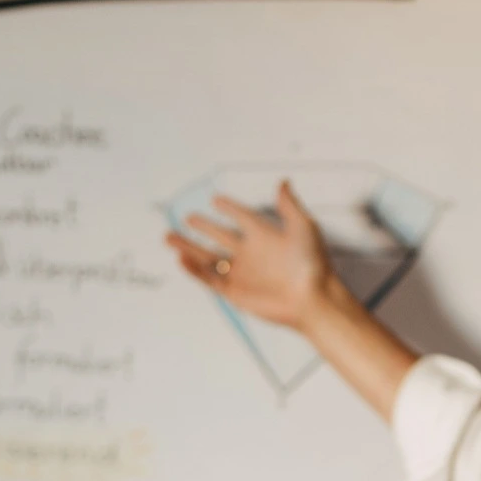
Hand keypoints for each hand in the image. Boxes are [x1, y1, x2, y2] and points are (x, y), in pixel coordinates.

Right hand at [164, 182, 349, 333]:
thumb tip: (283, 182)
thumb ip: (289, 205)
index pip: (243, 217)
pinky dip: (194, 270)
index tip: (215, 200)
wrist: (311, 299)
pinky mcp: (234, 292)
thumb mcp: (303, 226)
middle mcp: (251, 254)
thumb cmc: (312, 263)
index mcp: (266, 236)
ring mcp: (241, 274)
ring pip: (208, 258)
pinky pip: (209, 279)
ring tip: (168, 237)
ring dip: (188, 248)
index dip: (230, 208)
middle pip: (220, 237)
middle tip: (188, 218)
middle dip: (204, 228)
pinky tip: (181, 258)